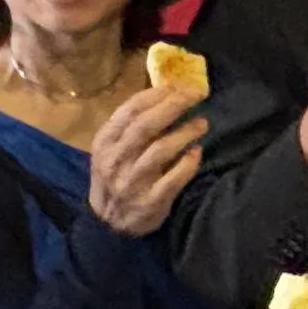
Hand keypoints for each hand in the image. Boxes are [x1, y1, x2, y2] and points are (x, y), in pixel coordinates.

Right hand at [90, 86, 209, 234]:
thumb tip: (168, 94)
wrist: (107, 223)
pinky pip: (173, 179)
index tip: (180, 84)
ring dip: (185, 133)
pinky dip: (187, 164)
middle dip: (174, 105)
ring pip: (160, 150)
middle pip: (146, 126)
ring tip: (202, 123)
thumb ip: (133, 124)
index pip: (131, 109)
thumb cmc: (115, 175)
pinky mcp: (150, 202)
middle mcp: (116, 160)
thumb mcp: (113, 148)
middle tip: (197, 95)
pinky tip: (197, 153)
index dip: (158, 94)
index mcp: (105, 141)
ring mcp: (132, 182)